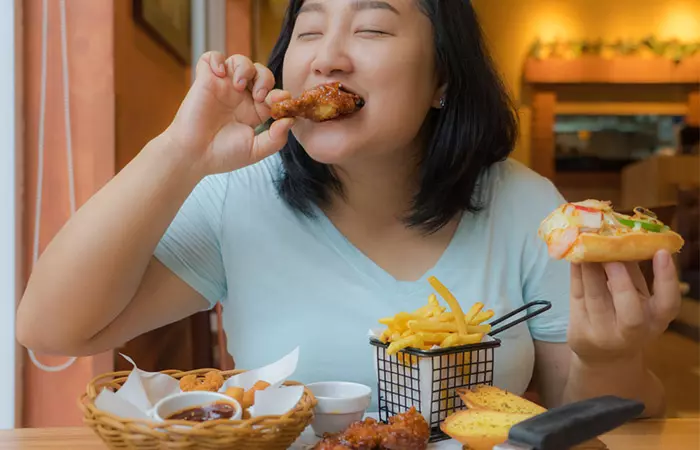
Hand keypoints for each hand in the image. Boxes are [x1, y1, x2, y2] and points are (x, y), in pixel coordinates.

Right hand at [165, 52, 293, 174]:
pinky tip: (221, 74)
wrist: (195, 156)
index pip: (274, 93)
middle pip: (260, 72)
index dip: (280, 94)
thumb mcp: (256, 150)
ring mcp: (222, 87)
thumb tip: (290, 120)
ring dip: (245, 68)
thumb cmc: (223, 155)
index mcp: (254, 111)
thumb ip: (276, 138)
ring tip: (239, 86)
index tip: (280, 102)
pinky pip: (211, 57)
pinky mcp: (205, 80)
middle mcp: (240, 96)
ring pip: (240, 60)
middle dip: (265, 79)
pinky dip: (217, 60)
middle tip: (259, 96)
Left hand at [568, 250, 680, 364]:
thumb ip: (633, 273)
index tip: (662, 252)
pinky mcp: (580, 333)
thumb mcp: (637, 299)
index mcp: (655, 321)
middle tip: (610, 252)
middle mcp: (633, 333)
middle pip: (630, 311)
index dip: (667, 278)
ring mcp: (604, 335)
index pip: (668, 304)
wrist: (604, 356)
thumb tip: (623, 236)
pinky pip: (577, 297)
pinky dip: (576, 274)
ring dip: (590, 269)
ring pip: (596, 300)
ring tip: (587, 246)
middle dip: (620, 279)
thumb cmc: (623, 316)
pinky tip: (575, 257)